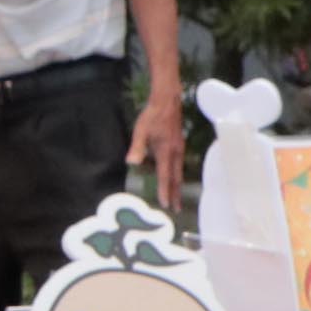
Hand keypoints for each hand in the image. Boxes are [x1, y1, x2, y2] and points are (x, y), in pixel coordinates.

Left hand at [131, 79, 189, 217]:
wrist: (168, 100)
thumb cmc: (152, 116)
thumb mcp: (140, 131)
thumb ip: (137, 148)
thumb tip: (131, 162)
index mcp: (166, 152)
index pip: (165, 176)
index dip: (165, 191)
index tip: (166, 205)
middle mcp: (176, 152)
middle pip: (176, 178)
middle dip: (175, 194)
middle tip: (176, 209)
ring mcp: (179, 148)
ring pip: (179, 171)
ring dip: (178, 186)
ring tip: (177, 197)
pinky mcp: (179, 144)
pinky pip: (180, 164)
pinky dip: (178, 175)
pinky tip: (174, 176)